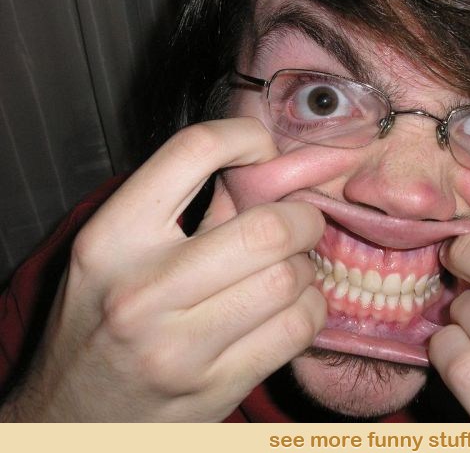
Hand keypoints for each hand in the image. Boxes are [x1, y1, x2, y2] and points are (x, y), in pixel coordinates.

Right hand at [3, 117, 325, 421]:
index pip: (192, 151)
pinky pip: (299, 328)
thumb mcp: (115, 254)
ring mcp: (179, 346)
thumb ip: (186, 207)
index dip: (246, 138)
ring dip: (307, 268)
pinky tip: (293, 307)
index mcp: (111, 238)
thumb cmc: (99, 326)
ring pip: (291, 279)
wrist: (74, 417)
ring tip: (291, 270)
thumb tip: (262, 167)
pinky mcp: (216, 388)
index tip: (264, 153)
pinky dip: (311, 308)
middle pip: (267, 227)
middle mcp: (141, 289)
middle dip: (303, 218)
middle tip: (302, 222)